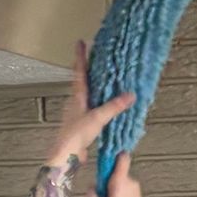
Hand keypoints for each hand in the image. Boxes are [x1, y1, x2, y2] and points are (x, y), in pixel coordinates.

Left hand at [46, 42, 133, 168]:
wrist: (66, 154)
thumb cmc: (76, 134)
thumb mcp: (97, 118)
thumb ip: (114, 107)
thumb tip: (130, 95)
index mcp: (77, 96)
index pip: (79, 71)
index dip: (80, 57)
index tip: (80, 42)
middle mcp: (75, 101)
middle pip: (81, 81)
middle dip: (87, 69)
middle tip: (94, 58)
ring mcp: (77, 112)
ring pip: (86, 94)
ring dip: (93, 86)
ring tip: (103, 79)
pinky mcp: (81, 123)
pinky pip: (91, 107)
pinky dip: (98, 102)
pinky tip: (105, 106)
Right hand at [88, 149, 150, 196]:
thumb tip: (91, 189)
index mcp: (120, 182)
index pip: (122, 157)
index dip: (114, 155)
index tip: (105, 158)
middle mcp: (130, 182)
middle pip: (114, 174)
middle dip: (105, 186)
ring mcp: (136, 191)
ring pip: (118, 186)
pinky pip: (123, 195)